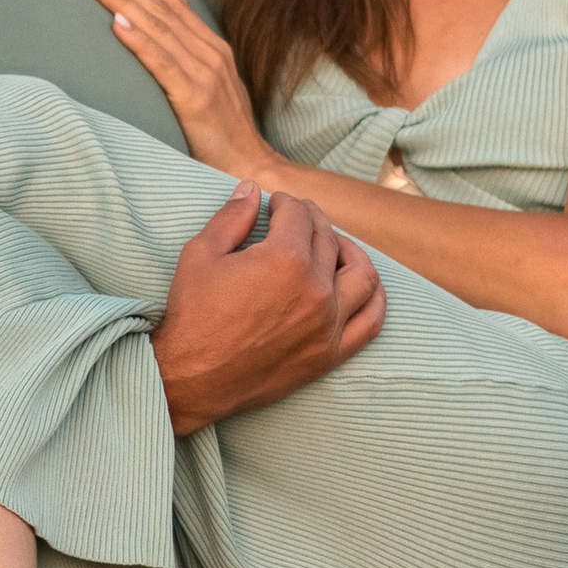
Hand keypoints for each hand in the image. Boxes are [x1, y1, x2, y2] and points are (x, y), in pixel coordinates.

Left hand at [85, 0, 267, 175]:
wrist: (252, 169)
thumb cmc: (223, 135)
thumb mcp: (208, 90)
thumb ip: (187, 64)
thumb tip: (154, 41)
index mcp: (212, 48)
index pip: (172, 3)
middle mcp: (210, 54)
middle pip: (161, 7)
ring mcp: (205, 74)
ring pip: (157, 27)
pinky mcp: (196, 98)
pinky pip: (162, 63)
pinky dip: (138, 41)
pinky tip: (116, 23)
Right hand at [152, 183, 384, 434]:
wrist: (192, 379)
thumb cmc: (193, 315)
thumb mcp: (201, 254)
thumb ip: (231, 217)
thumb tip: (251, 188)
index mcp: (284, 259)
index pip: (299, 216)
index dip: (286, 203)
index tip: (276, 204)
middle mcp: (315, 289)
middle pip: (328, 239)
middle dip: (313, 220)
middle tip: (299, 218)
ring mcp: (328, 324)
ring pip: (362, 274)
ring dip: (352, 252)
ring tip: (334, 246)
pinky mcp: (330, 353)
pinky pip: (371, 321)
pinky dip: (375, 298)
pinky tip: (365, 286)